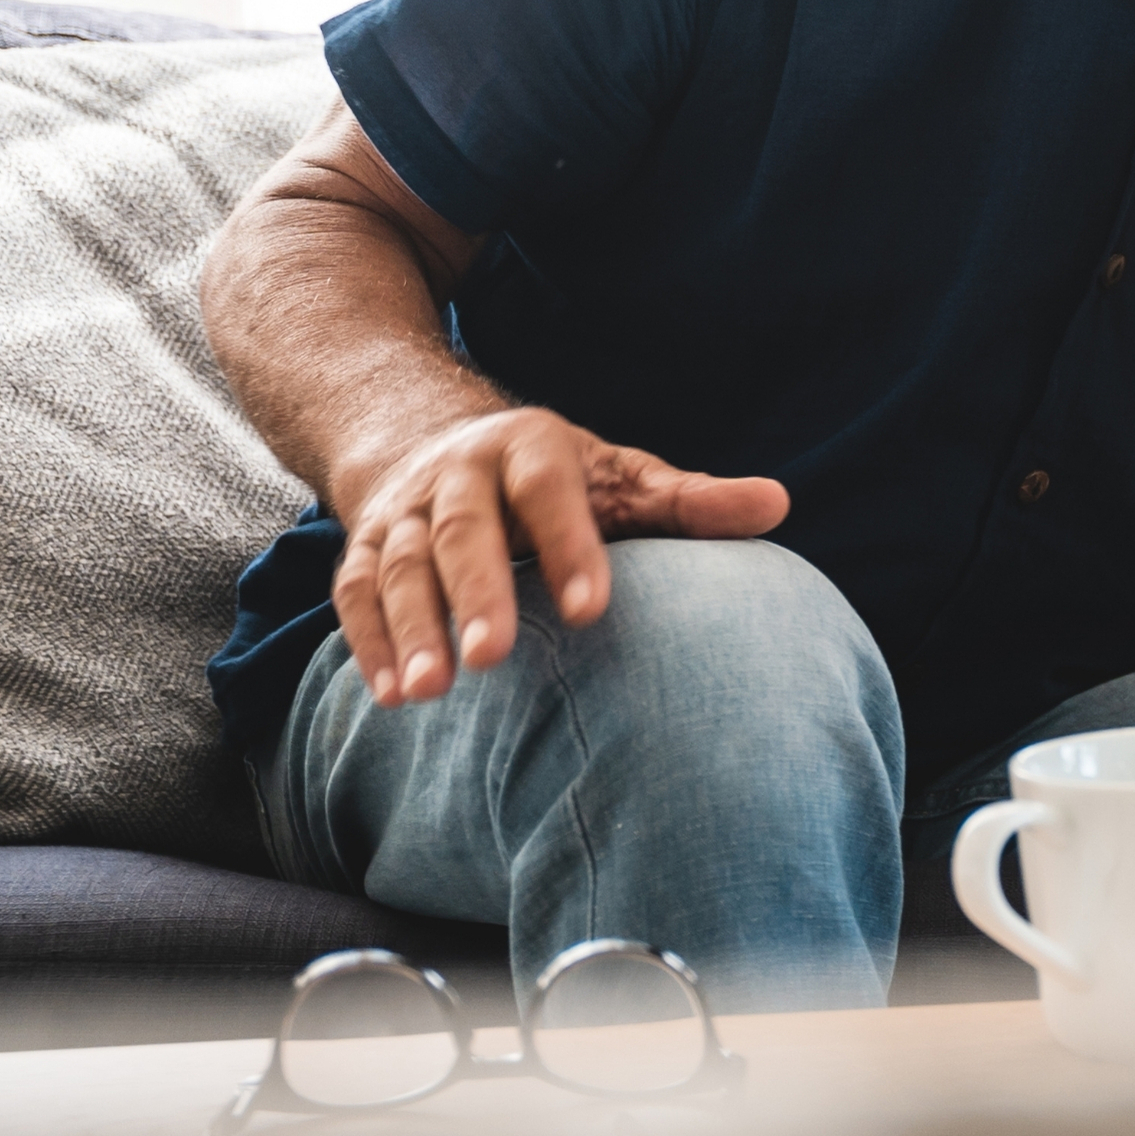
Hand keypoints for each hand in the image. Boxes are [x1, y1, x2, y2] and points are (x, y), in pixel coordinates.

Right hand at [329, 410, 788, 709]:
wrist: (432, 439)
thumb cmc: (555, 478)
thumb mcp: (622, 477)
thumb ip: (690, 500)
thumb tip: (779, 504)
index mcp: (530, 446)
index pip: (549, 491)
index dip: (569, 546)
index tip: (593, 609)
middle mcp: (457, 473)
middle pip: (463, 529)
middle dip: (474, 593)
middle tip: (494, 659)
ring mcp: (402, 511)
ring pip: (398, 566)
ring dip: (410, 628)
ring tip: (431, 692)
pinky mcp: (361, 547)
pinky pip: (355, 593)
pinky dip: (367, 643)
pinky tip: (390, 697)